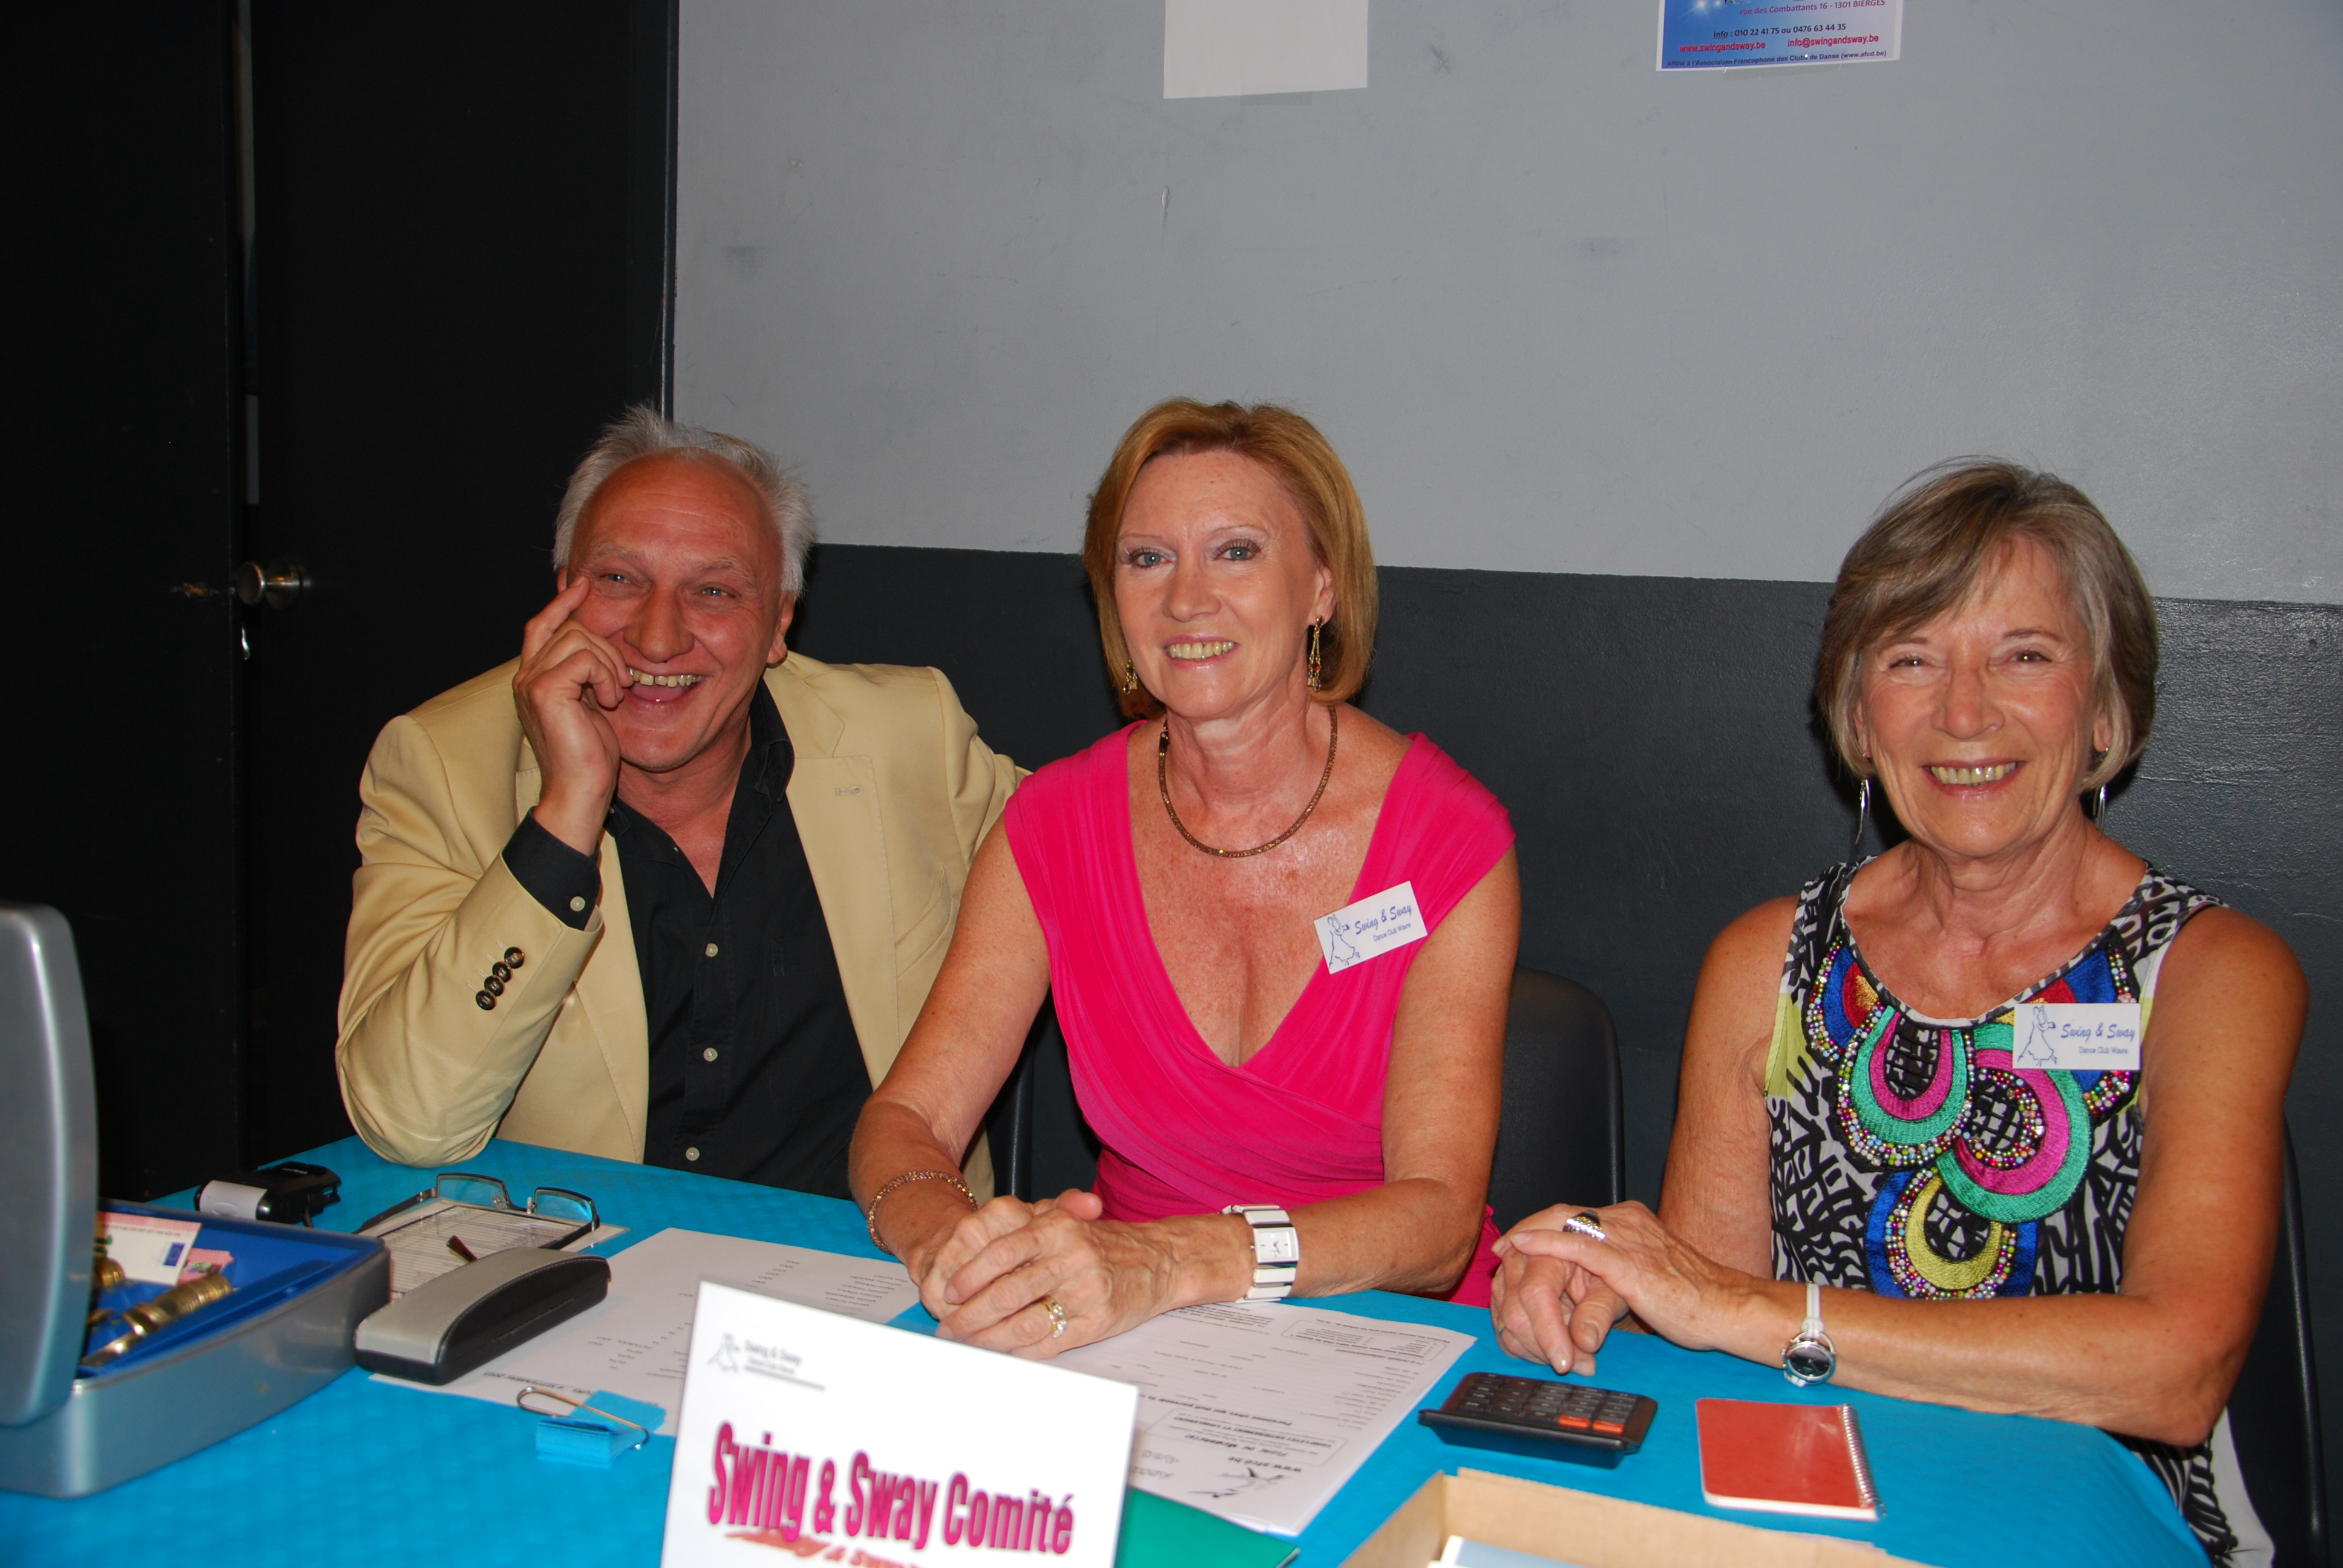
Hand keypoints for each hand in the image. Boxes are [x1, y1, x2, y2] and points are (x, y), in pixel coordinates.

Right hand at [513, 577, 630, 852]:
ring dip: (609, 662)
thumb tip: (600, 641)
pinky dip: (606, 675)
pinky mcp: (544, 691)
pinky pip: (584, 658)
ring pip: (577, 637)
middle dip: (604, 644)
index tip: (581, 582)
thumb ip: (588, 673)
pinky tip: (610, 700)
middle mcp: (524, 676)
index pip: (542, 625)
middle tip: (623, 680)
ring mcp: (530, 682)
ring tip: (616, 693)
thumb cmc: (590, 756)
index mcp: (534, 678)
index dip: (562, 601)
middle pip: (565, 626)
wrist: (579, 792)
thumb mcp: (591, 703)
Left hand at [918, 1189, 1176, 1358]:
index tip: (949, 1293)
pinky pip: (1048, 1344)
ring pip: (1023, 1324)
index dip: (970, 1275)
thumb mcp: (1065, 1224)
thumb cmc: (1102, 1244)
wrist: (1159, 1260)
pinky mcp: (1097, 1322)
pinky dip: (1019, 1353)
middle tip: (948, 1329)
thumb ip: (1021, 1234)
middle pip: (1006, 1293)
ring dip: (988, 1340)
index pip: (1002, 1252)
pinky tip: (1003, 1354)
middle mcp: (1072, 1257)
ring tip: (968, 1345)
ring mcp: (1086, 1292)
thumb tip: (967, 1259)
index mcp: (1057, 1227)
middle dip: (970, 1317)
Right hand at [1488, 1204, 1628, 1374]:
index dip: (1549, 1333)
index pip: (1536, 1294)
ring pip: (1508, 1328)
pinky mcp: (1500, 1297)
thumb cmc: (1604, 1269)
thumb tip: (1586, 1342)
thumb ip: (1599, 1311)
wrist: (1589, 1256)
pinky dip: (1529, 1350)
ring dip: (1540, 1352)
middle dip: (1546, 1349)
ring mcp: (1504, 1279)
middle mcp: (1516, 1259)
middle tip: (1582, 1364)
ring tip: (1576, 1357)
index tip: (1566, 1364)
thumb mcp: (1612, 1287)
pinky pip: (1504, 1333)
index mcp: (1546, 1248)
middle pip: (1516, 1315)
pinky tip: (1556, 1349)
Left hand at [1494, 1201, 1756, 1354]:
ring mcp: (1630, 1239)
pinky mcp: (1631, 1264)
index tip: (1519, 1238)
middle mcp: (1628, 1222)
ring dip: (1533, 1236)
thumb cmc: (1693, 1299)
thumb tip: (1593, 1284)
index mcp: (1633, 1222)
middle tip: (1504, 1243)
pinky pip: (1581, 1247)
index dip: (1544, 1223)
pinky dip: (1549, 1244)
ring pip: (1568, 1224)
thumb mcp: (1648, 1275)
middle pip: (1566, 1212)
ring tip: (1507, 1247)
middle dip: (1531, 1225)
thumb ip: (1619, 1271)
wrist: (1727, 1308)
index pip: (1578, 1213)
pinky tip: (1527, 1247)